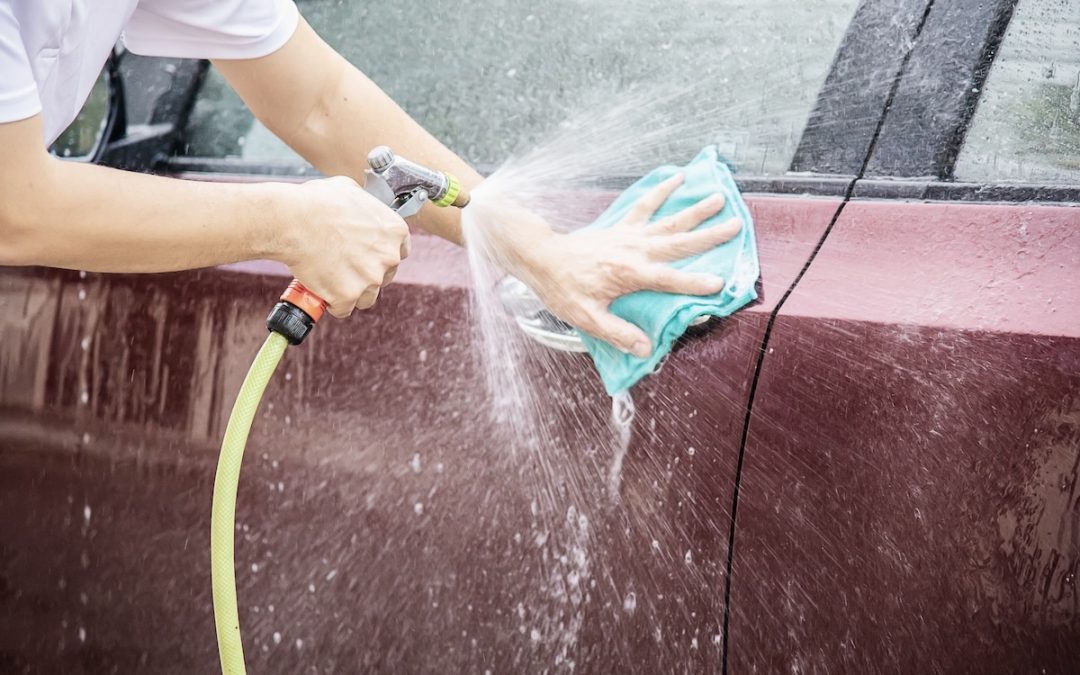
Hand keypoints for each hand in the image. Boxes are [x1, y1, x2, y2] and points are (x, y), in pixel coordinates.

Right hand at [277, 176, 409, 317]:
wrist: (293, 220)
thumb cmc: (317, 202)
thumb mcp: (350, 190)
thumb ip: (366, 206)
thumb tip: (363, 210)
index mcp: (395, 231)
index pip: (399, 252)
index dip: (380, 255)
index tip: (366, 256)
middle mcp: (389, 257)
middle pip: (384, 276)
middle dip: (365, 274)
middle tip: (343, 265)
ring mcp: (370, 279)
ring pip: (366, 296)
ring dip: (351, 292)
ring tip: (331, 278)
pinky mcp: (348, 296)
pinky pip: (343, 308)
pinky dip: (332, 303)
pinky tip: (321, 290)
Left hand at [468, 174, 740, 356]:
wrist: (541, 257)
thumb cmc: (562, 289)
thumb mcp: (586, 318)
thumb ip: (617, 333)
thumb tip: (645, 349)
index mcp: (629, 274)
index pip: (669, 280)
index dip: (695, 282)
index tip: (719, 284)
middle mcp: (634, 250)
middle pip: (678, 242)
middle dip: (709, 235)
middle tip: (736, 226)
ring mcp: (628, 235)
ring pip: (668, 221)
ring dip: (694, 210)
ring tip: (719, 197)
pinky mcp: (620, 226)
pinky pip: (644, 205)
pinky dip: (661, 191)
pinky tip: (677, 179)